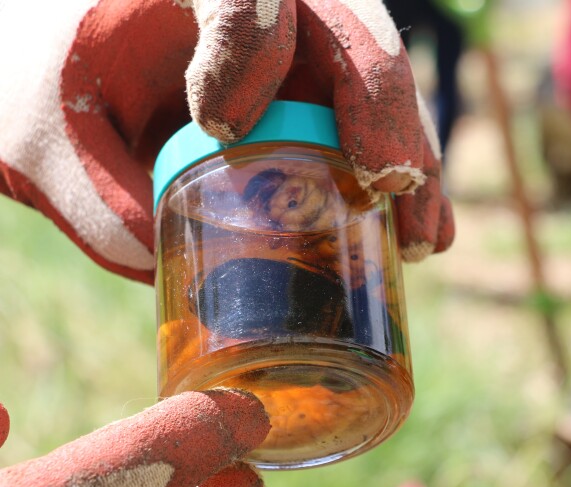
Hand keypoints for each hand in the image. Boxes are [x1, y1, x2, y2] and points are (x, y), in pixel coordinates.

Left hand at [0, 0, 452, 282]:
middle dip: (380, 106)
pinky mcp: (314, 93)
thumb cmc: (47, 88)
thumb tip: (175, 266)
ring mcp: (295, 46)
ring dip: (409, 158)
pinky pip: (373, 124)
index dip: (246, 41)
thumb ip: (95, 196)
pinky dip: (401, 180)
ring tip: (419, 237)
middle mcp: (259, 1)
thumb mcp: (41, 136)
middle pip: (345, 27)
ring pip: (376, 80)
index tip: (218, 124)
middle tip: (389, 181)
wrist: (67, 78)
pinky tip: (417, 238)